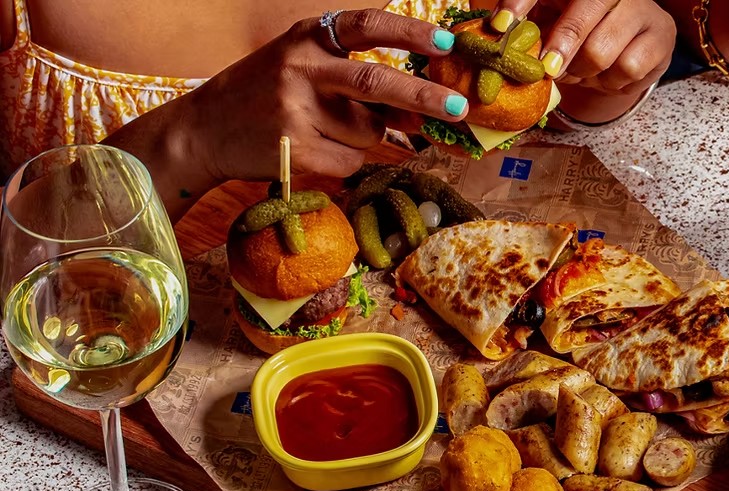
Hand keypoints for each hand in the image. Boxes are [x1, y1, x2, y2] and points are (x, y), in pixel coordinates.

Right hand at [107, 10, 465, 216]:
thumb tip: (424, 106)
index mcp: (307, 38)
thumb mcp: (305, 68)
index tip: (444, 43)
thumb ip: (358, 78)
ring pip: (368, 130)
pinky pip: (350, 159)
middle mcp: (300, 67)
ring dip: (367, 137)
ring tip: (327, 129)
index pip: (366, 26)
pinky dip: (347, 159)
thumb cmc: (267, 96)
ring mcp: (295, 109)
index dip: (408, 33)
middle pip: (376, 82)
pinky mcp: (294, 148)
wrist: (204, 130)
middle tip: (458, 107)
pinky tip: (314, 149)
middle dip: (424, 96)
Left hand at [493, 0, 675, 99]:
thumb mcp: (554, 21)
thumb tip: (499, 34)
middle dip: (559, 46)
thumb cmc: (586, 32)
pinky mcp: (661, 33)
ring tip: (582, 72)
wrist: (633, 47)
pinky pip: (628, 68)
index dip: (519, 2)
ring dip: (585, 72)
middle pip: (581, 14)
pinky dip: (612, 81)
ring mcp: (641, 8)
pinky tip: (609, 75)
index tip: (500, 25)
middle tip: (546, 68)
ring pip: (601, 50)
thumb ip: (531, 24)